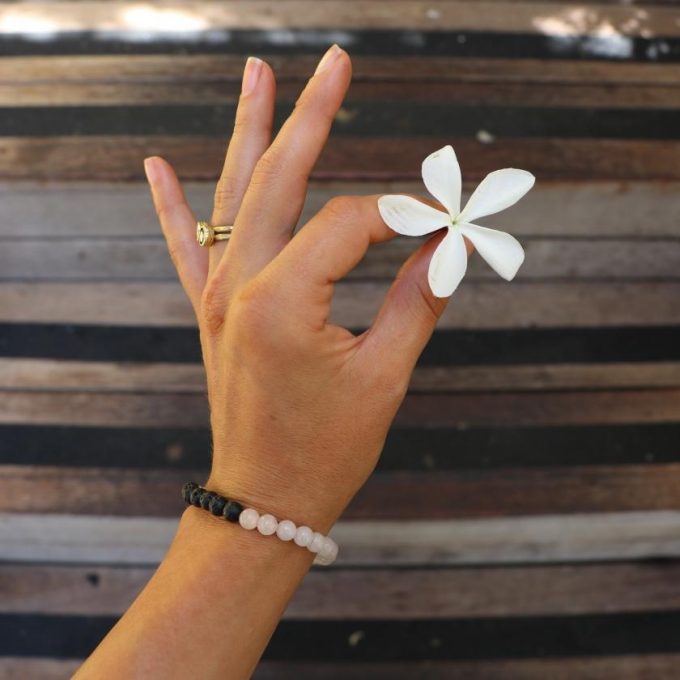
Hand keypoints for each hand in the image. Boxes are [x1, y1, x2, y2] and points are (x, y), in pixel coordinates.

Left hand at [144, 45, 466, 533]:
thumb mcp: (385, 375)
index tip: (442, 226)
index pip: (351, 222)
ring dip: (249, 133)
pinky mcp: (208, 312)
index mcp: (283, 302)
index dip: (404, 217)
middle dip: (313, 116)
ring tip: (256, 74)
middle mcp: (240, 286)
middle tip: (336, 62)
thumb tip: (450, 246)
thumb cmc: (327, 448)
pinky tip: (155, 165)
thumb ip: (418, 299)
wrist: (263, 498)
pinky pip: (187, 246)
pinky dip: (173, 205)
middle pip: (281, 179)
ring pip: (235, 196)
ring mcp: (216, 296)